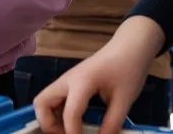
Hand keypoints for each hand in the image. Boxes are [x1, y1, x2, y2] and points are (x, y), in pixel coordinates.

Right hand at [33, 17, 162, 133]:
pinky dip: (57, 113)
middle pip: (41, 103)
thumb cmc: (128, 69)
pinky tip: (74, 122)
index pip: (70, 114)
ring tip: (68, 131)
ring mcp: (67, 79)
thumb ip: (112, 124)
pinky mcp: (70, 82)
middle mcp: (68, 79)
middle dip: (48, 125)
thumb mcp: (124, 100)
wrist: (130, 47)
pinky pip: (55, 99)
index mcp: (82, 82)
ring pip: (44, 101)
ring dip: (50, 119)